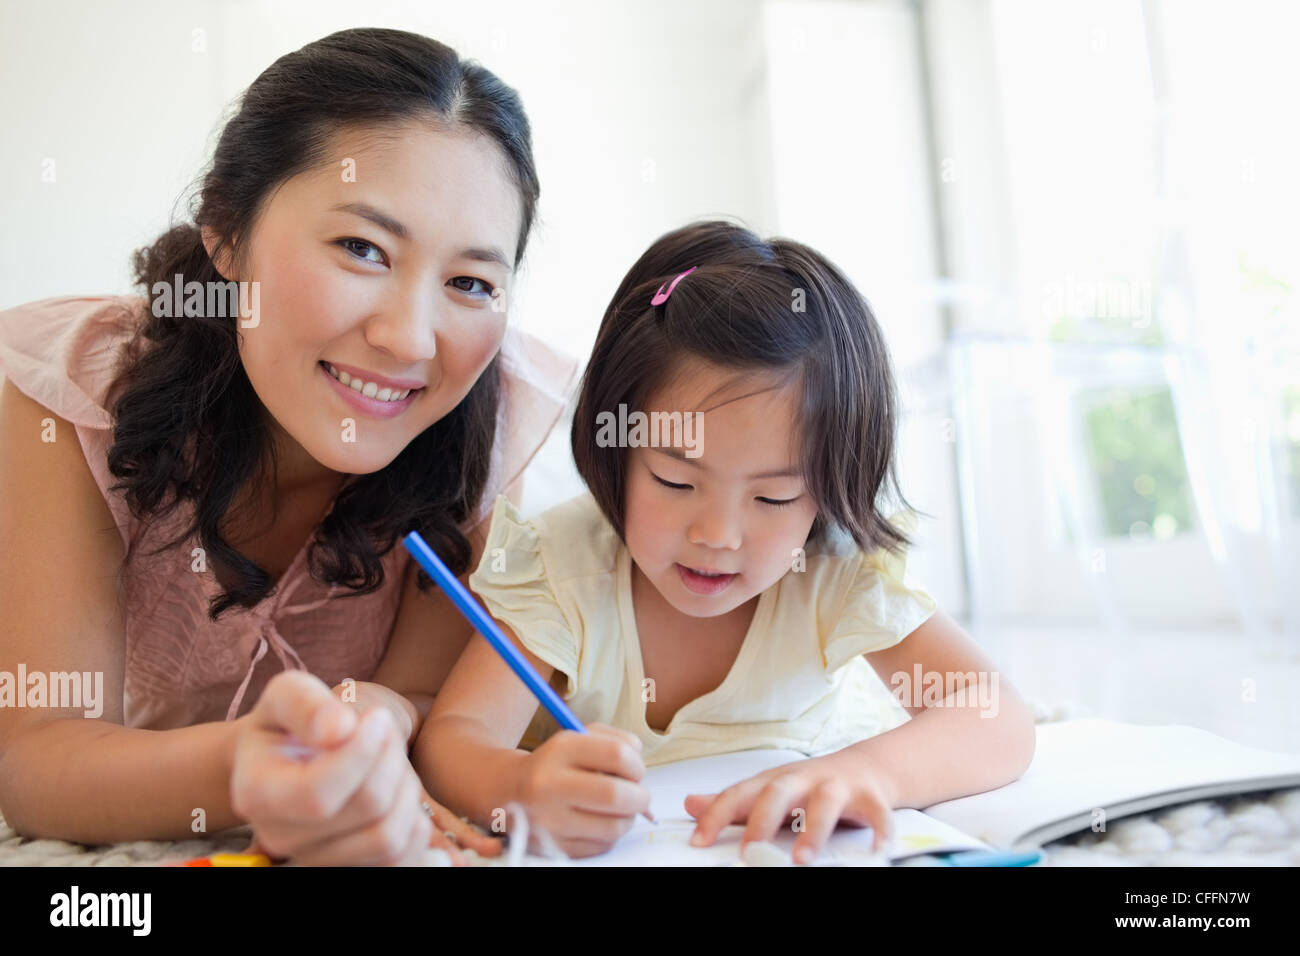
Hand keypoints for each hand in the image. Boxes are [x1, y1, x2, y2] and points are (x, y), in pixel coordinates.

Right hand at [230, 670, 436, 865]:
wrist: (293, 755)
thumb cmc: (292, 721)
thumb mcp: (289, 693)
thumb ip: (305, 703)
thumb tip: (337, 730)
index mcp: (257, 794)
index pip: (318, 794)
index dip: (361, 754)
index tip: (378, 718)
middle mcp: (281, 837)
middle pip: (366, 809)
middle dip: (391, 759)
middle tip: (386, 731)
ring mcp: (315, 859)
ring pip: (389, 838)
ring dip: (407, 789)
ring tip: (391, 760)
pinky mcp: (349, 867)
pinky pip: (401, 862)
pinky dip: (416, 827)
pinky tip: (403, 796)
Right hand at [512, 723, 649, 857]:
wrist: (509, 789)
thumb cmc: (558, 762)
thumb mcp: (580, 737)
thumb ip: (618, 743)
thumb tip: (641, 776)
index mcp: (559, 749)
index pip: (617, 755)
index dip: (637, 765)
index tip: (636, 771)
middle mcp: (548, 784)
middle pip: (615, 795)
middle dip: (640, 798)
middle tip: (639, 797)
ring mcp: (547, 820)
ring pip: (613, 827)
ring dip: (627, 818)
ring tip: (619, 809)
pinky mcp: (551, 846)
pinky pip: (600, 845)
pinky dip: (609, 834)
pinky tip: (598, 822)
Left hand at [684, 751, 895, 863]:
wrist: (866, 767)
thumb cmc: (810, 786)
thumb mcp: (770, 790)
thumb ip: (734, 802)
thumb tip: (689, 804)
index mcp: (775, 780)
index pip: (739, 793)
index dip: (716, 815)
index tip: (697, 842)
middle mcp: (804, 779)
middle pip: (778, 791)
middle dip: (762, 820)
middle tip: (748, 851)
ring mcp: (838, 786)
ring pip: (825, 802)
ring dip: (814, 829)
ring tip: (801, 859)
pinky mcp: (871, 797)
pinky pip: (877, 814)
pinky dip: (879, 833)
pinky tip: (875, 854)